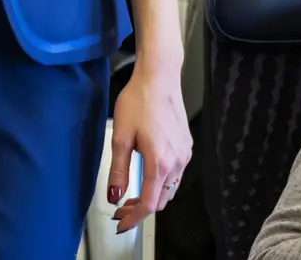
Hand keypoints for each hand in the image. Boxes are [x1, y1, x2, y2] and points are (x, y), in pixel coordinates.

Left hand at [108, 58, 192, 232]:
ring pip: (170, 188)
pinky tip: (147, 173)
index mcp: (159, 162)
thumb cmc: (138, 101)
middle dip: (141, 207)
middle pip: (161, 199)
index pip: (149, 203)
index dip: (134, 217)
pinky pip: (175, 174)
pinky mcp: (187, 146)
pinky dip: (161, 181)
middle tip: (121, 207)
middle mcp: (177, 162)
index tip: (121, 223)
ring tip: (131, 193)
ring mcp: (184, 155)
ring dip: (152, 195)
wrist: (160, 77)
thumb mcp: (120, 137)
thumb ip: (118, 170)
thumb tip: (114, 196)